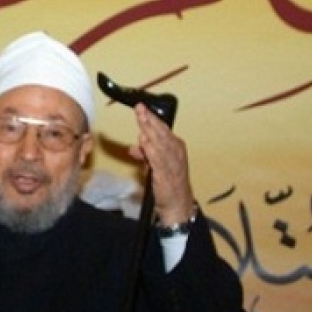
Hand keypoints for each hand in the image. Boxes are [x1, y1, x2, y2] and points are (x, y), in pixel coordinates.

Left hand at [128, 103, 194, 224]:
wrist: (178, 203)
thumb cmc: (170, 184)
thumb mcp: (156, 166)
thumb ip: (146, 155)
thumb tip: (134, 147)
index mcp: (176, 147)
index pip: (162, 129)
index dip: (152, 118)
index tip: (142, 108)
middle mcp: (176, 152)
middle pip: (161, 132)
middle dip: (149, 119)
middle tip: (140, 108)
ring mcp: (172, 162)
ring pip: (159, 141)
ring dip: (149, 129)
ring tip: (141, 117)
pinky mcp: (165, 173)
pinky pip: (157, 157)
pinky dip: (150, 148)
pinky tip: (143, 140)